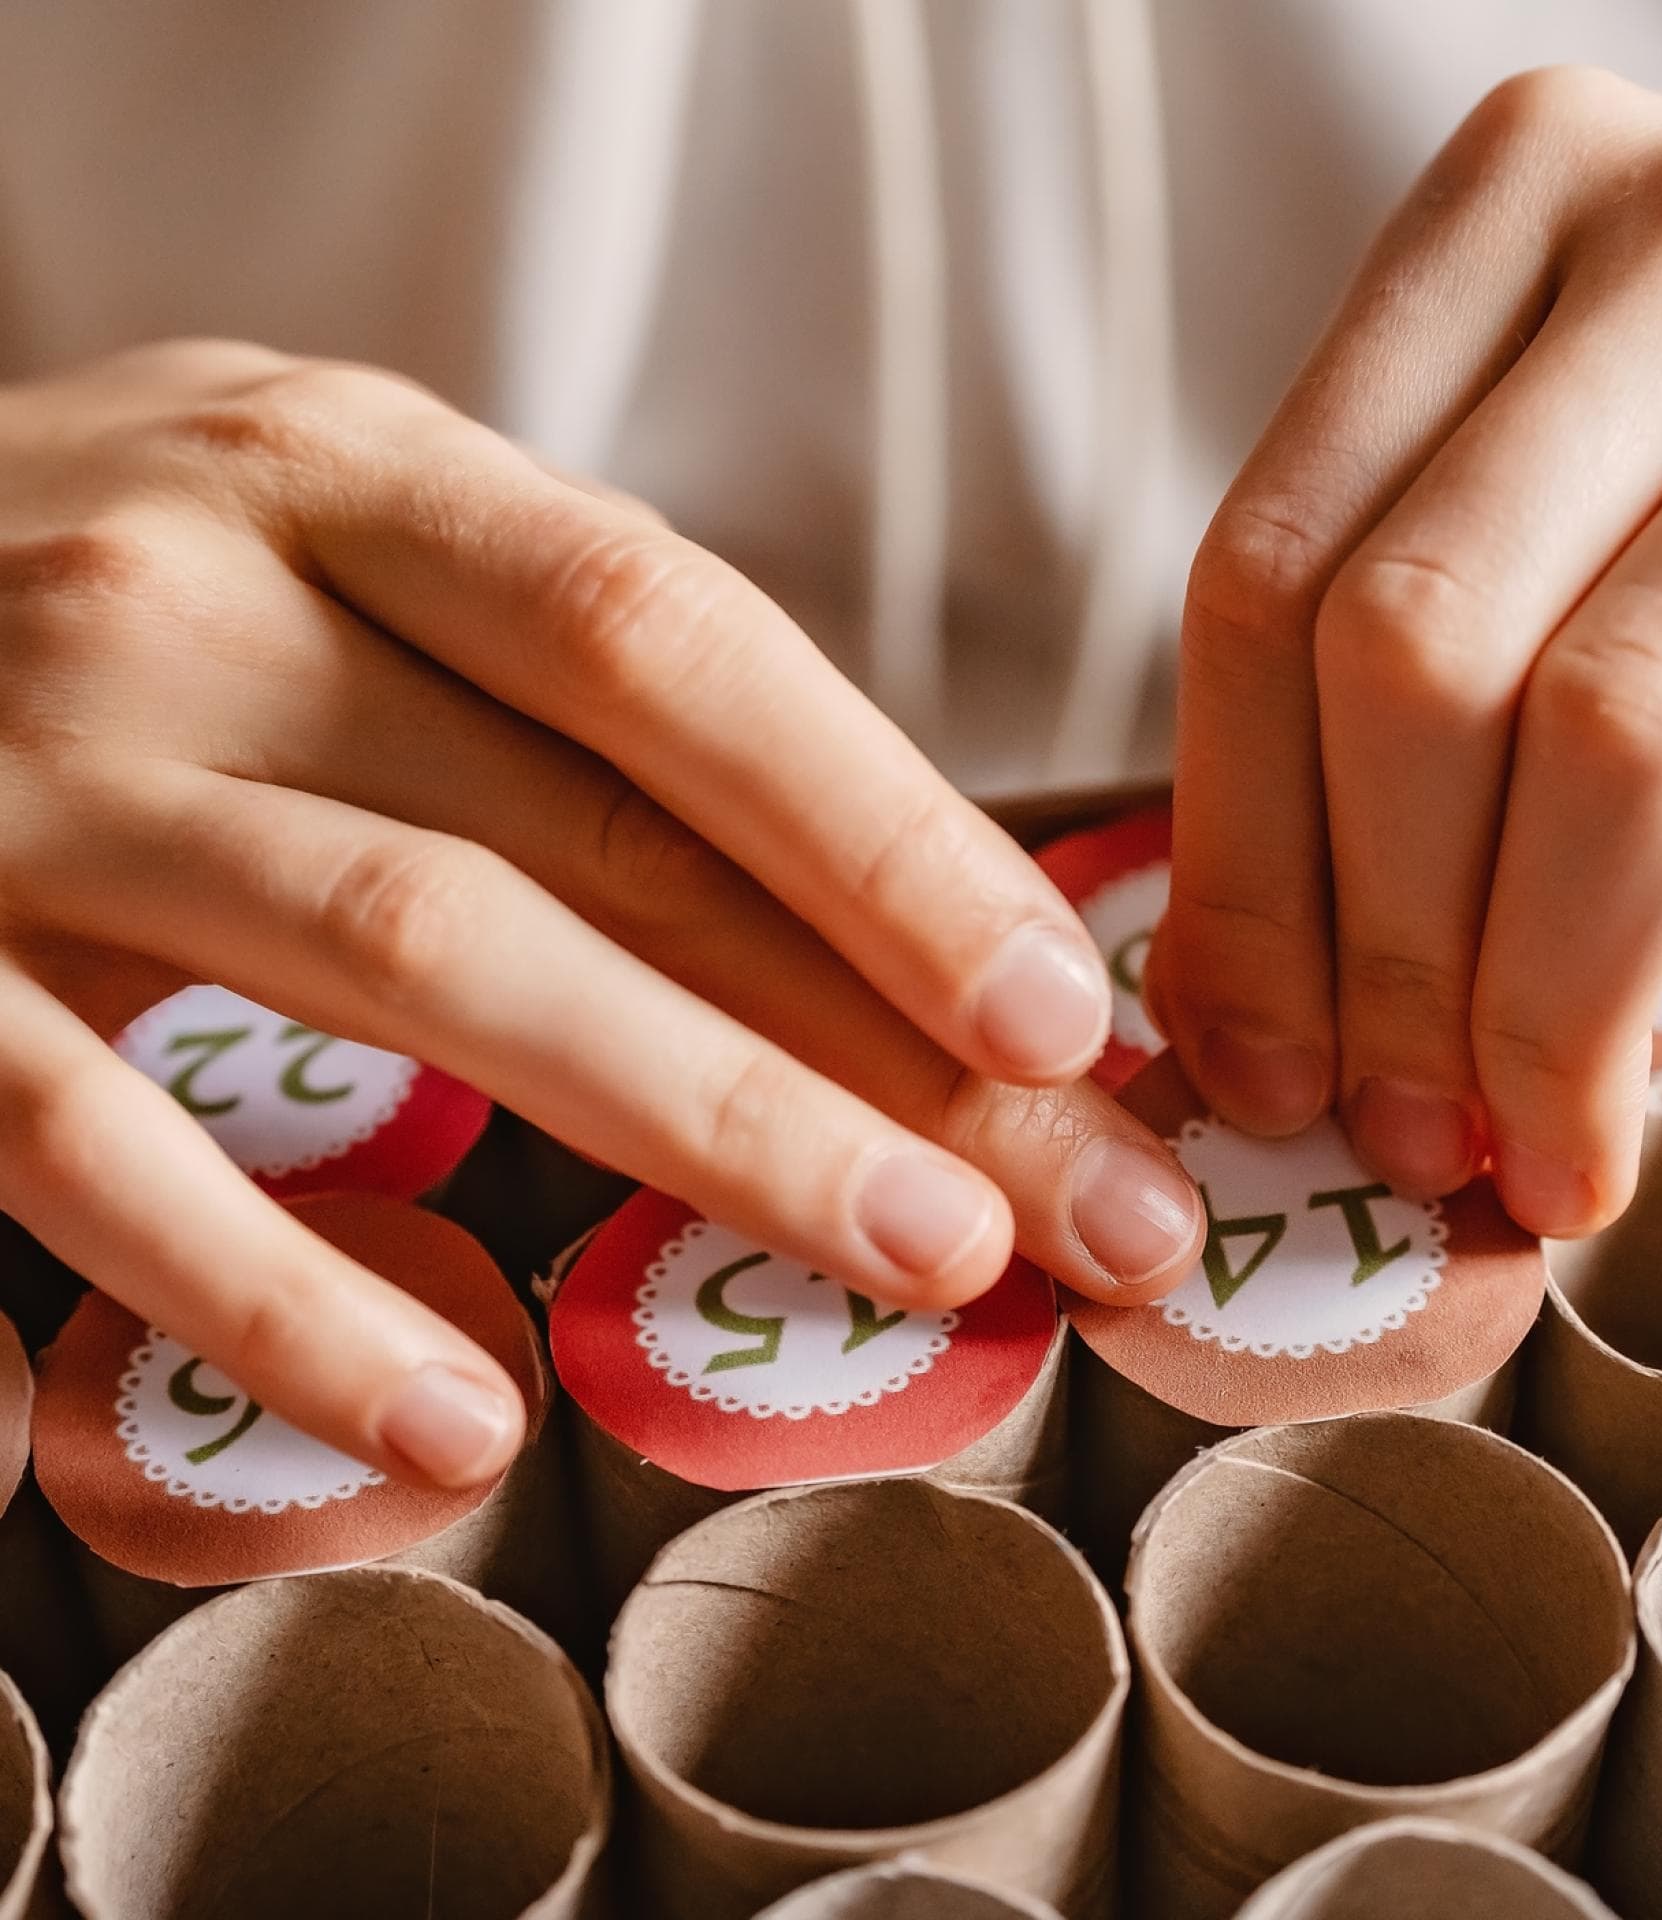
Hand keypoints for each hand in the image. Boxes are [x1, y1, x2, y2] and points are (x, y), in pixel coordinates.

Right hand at [0, 341, 1201, 1485]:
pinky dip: (274, 1291)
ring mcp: (34, 771)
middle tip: (1081, 1195)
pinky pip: (96, 1146)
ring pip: (420, 954)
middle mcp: (199, 589)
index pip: (679, 646)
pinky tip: (455, 1411)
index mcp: (354, 476)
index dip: (888, 832)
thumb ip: (567, 693)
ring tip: (910, 1258)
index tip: (1065, 1006)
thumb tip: (887, 913)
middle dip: (878, 1030)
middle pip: (604, 825)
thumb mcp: (347, 552)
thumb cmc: (132, 591)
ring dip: (696, 1124)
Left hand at [1153, 68, 1661, 1239]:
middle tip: (1405, 1140)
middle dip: (1386, 954)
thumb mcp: (1543, 539)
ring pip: (1614, 725)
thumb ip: (1374, 712)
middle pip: (1415, 654)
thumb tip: (1229, 1020)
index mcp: (1501, 207)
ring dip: (1554, 1007)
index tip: (1255, 1066)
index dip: (1241, 865)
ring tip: (1548, 1167)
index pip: (1265, 581)